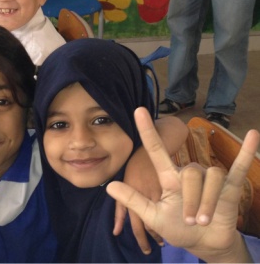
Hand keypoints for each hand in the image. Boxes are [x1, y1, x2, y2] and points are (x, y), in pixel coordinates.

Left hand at [107, 107, 258, 261]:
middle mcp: (189, 173)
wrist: (203, 242)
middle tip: (190, 220)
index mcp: (169, 178)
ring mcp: (210, 178)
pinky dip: (247, 152)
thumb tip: (109, 185)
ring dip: (207, 204)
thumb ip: (133, 201)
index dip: (147, 131)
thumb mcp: (152, 217)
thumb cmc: (176, 228)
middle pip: (192, 173)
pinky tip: (253, 135)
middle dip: (190, 201)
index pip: (156, 150)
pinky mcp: (229, 186)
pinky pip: (239, 167)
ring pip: (211, 177)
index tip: (138, 110)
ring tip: (204, 219)